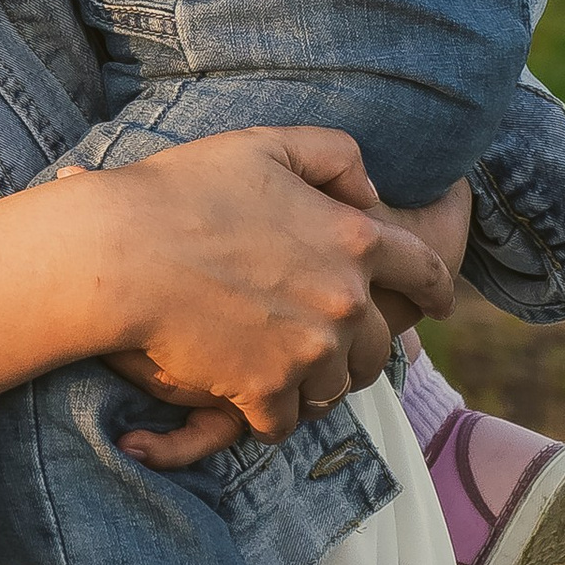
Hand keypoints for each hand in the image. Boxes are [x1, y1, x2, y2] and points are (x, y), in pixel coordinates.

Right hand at [117, 148, 472, 470]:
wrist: (122, 255)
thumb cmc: (186, 190)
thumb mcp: (267, 143)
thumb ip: (336, 156)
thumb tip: (371, 194)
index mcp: (354, 238)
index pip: (425, 271)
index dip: (438, 289)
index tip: (443, 305)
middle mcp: (344, 301)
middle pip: (381, 346)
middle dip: (363, 346)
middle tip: (331, 343)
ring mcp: (308, 352)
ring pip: (335, 386)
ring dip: (316, 380)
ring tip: (286, 368)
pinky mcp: (265, 392)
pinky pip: (286, 421)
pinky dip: (272, 413)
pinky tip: (249, 397)